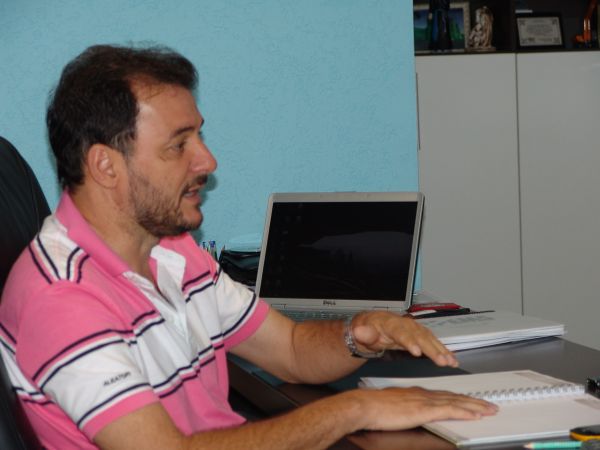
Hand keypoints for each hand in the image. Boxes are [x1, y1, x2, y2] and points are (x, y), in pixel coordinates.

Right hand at [349, 386, 497, 431]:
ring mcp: (424, 401)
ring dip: (474, 406)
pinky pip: (449, 410)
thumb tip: (409, 412)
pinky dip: (464, 412)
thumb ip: (405, 407)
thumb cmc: (373, 407)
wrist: (365, 405)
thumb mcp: (393, 405)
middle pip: (454, 397)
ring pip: (455, 402)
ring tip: (489, 409)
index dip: (460, 398)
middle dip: (473, 401)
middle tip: (490, 405)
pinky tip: (474, 415)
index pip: (444, 395)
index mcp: (416, 393)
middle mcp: (423, 394)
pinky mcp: (423, 410)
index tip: (472, 402)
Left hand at [350, 311, 457, 366]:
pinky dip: (444, 350)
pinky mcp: (421, 334)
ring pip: (430, 339)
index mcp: (391, 324)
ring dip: (442, 350)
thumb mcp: (362, 332)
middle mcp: (406, 324)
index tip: (417, 351)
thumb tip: (359, 331)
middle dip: (432, 349)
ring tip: (451, 362)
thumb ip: (363, 334)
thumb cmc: (369, 329)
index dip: (409, 341)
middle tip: (441, 361)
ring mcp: (415, 329)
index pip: (401, 332)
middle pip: (420, 336)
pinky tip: (452, 360)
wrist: (374, 324)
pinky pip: (434, 342)